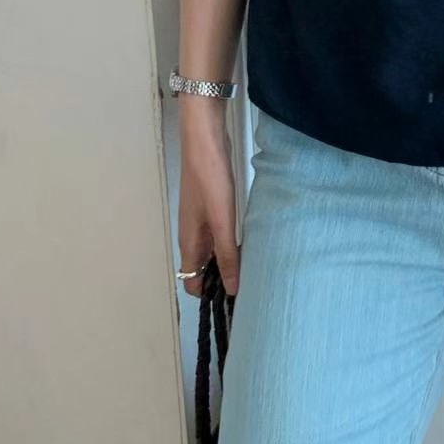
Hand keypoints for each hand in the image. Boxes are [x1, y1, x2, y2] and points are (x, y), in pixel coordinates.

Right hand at [177, 100, 239, 296]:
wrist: (205, 141)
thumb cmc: (208, 178)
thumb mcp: (222, 221)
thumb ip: (226, 255)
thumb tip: (231, 288)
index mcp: (190, 242)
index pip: (192, 283)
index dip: (209, 295)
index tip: (233, 301)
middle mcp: (192, 235)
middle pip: (202, 270)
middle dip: (221, 282)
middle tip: (250, 287)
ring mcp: (200, 221)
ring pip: (211, 253)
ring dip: (228, 263)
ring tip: (253, 268)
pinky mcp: (211, 208)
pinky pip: (218, 236)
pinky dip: (230, 245)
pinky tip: (248, 242)